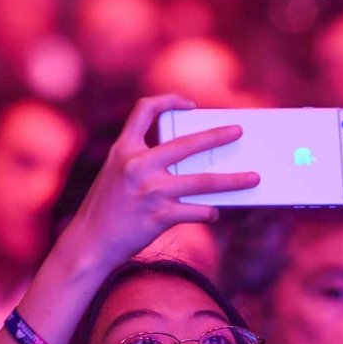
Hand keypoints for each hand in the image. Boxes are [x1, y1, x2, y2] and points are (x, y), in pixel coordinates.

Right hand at [59, 93, 259, 270]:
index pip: (144, 110)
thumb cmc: (105, 209)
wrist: (89, 242)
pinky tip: (214, 213)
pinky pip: (197, 211)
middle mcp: (137, 166)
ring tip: (253, 178)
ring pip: (204, 181)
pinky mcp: (160, 216)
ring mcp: (150, 191)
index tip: (189, 105)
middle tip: (237, 132)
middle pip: (188, 143)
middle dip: (217, 136)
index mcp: (123, 149)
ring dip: (233, 180)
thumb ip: (142, 161)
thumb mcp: (115, 174)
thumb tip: (190, 163)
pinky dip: (209, 212)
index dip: (168, 101)